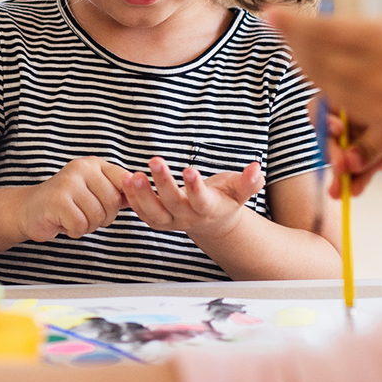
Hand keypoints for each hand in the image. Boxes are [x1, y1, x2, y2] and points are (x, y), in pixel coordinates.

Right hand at [19, 158, 130, 241]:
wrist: (30, 210)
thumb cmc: (67, 203)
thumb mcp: (94, 192)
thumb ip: (118, 192)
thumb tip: (149, 195)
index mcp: (95, 164)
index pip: (125, 181)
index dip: (121, 201)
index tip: (110, 207)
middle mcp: (82, 168)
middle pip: (113, 202)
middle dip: (103, 218)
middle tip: (86, 215)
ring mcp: (68, 182)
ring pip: (97, 216)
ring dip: (88, 226)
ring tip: (74, 217)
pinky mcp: (57, 200)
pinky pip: (80, 224)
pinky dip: (75, 231)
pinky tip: (64, 223)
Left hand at [121, 158, 263, 241]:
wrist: (212, 220)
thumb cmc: (225, 198)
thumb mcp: (240, 190)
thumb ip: (249, 182)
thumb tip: (257, 168)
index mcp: (209, 209)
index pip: (202, 201)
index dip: (195, 187)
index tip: (189, 170)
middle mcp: (188, 218)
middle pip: (173, 203)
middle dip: (163, 183)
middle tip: (155, 160)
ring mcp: (171, 221)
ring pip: (154, 212)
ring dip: (142, 194)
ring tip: (132, 175)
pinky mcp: (156, 220)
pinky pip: (142, 211)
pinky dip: (132, 197)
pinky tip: (124, 179)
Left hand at [268, 8, 381, 166]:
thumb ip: (363, 28)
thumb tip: (321, 28)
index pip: (323, 32)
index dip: (291, 25)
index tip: (268, 13)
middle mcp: (381, 74)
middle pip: (316, 61)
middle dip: (293, 44)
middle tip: (280, 28)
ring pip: (324, 87)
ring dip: (306, 66)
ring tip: (298, 47)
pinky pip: (341, 109)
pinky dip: (325, 90)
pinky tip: (319, 74)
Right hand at [325, 107, 381, 195]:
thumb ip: (369, 145)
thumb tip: (347, 163)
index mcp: (357, 97)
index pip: (326, 106)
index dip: (324, 119)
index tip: (335, 130)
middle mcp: (358, 118)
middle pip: (331, 136)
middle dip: (332, 153)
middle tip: (339, 167)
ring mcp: (367, 139)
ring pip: (346, 158)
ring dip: (341, 175)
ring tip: (339, 191)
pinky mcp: (379, 159)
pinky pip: (362, 171)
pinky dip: (357, 181)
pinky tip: (354, 191)